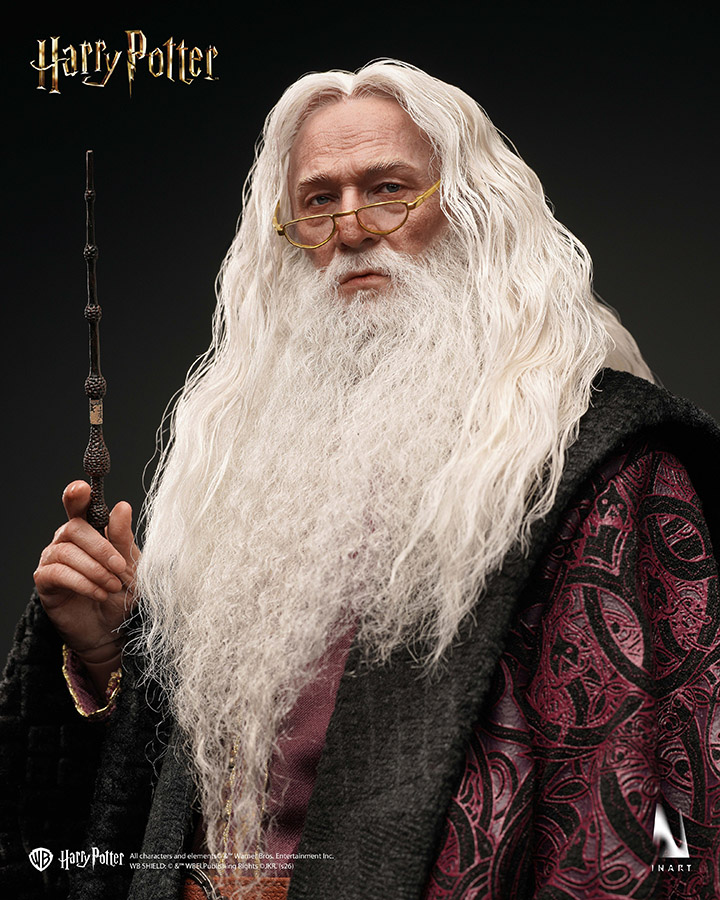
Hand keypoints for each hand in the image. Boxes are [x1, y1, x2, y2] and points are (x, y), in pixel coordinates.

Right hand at [34, 481, 139, 682]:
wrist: (114, 629)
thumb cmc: (123, 593)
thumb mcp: (132, 565)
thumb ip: (124, 539)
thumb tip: (121, 506)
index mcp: (90, 530)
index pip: (78, 505)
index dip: (77, 494)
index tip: (82, 488)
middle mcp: (67, 540)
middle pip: (74, 527)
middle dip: (100, 547)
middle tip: (120, 567)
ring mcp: (53, 560)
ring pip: (66, 551)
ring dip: (94, 569)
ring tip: (113, 586)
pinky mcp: (46, 583)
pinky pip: (57, 573)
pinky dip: (82, 582)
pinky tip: (99, 593)